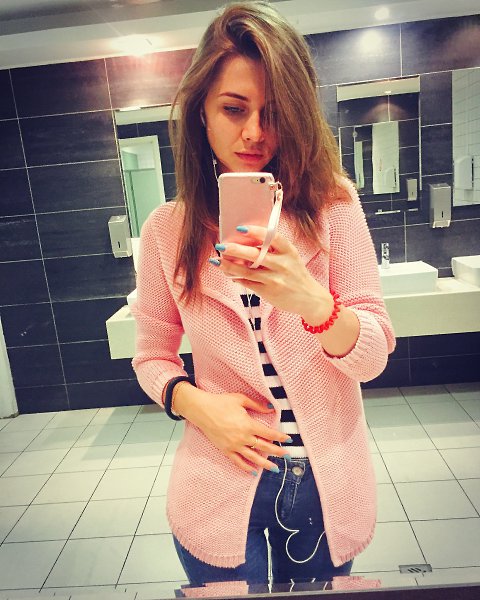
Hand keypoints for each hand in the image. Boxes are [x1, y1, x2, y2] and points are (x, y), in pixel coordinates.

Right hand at [178, 386, 291, 474]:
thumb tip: (271, 409)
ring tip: (275, 469)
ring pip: (253, 458)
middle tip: (287, 456)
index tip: (289, 439)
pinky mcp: (225, 450)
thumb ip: (257, 405)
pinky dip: (246, 468)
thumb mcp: (241, 399)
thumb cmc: (221, 402)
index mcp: (248, 424)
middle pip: (264, 447)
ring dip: (265, 464)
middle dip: (277, 452)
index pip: (269, 433)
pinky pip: (238, 462)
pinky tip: (254, 472)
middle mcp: (243, 437)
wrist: (202, 410)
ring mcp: (234, 445)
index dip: (280, 437)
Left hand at [215, 225, 332, 324]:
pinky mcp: (269, 292)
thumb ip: (274, 249)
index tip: (240, 228)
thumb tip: (246, 241)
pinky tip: (228, 273)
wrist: (310, 299)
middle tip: (221, 246)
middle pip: (256, 255)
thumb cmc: (296, 274)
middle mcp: (283, 264)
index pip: (273, 237)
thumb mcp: (291, 258)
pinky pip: (248, 283)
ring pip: (248, 271)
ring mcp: (276, 279)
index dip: (256, 232)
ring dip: (230, 266)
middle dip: (236, 250)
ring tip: (217, 261)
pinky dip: (236, 278)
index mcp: (289, 251)